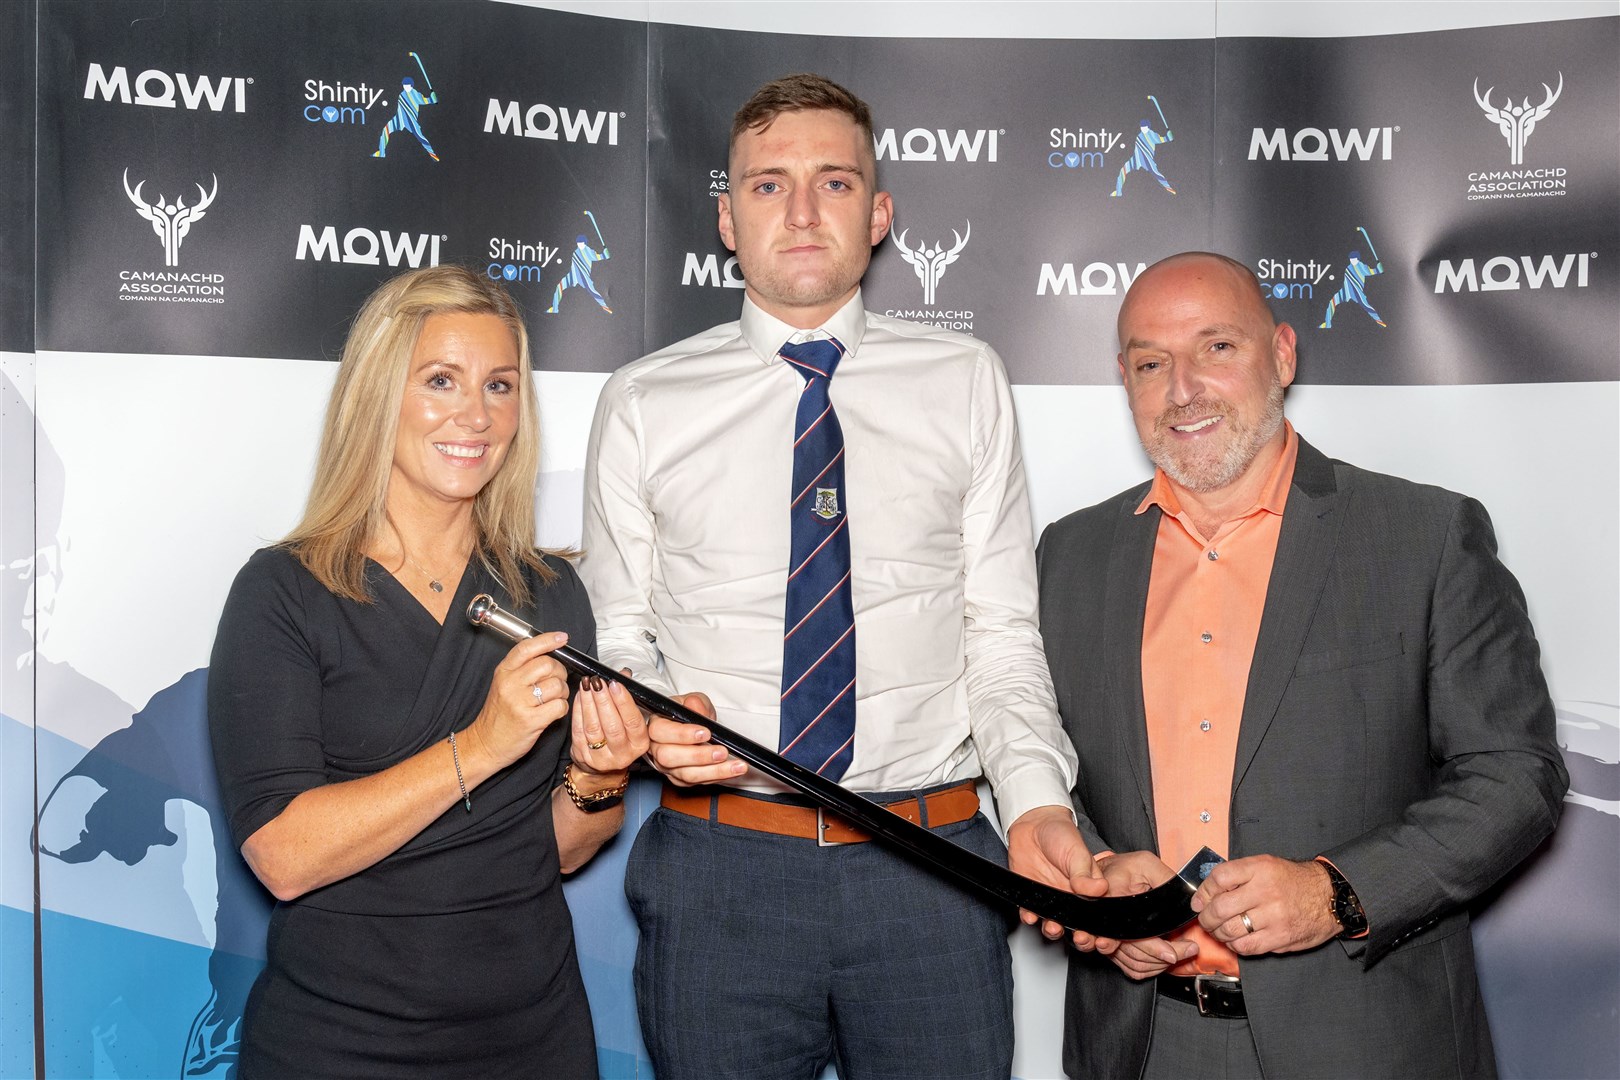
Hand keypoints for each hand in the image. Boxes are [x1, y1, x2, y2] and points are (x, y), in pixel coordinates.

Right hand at [463, 632, 572, 772]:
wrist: (485, 744)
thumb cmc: (498, 714)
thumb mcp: (503, 684)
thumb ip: (522, 668)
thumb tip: (551, 654)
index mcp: (503, 671)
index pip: (527, 648)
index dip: (548, 640)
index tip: (562, 638)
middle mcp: (510, 684)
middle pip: (548, 664)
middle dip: (559, 672)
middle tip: (556, 682)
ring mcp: (520, 702)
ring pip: (557, 685)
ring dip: (562, 692)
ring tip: (553, 699)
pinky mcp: (531, 720)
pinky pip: (560, 705)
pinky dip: (562, 708)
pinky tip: (553, 712)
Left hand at [570, 674, 650, 777]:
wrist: (603, 768)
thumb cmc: (620, 737)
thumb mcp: (631, 720)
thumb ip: (628, 697)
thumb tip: (623, 674)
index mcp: (639, 744)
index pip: (633, 721)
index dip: (624, 702)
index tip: (615, 683)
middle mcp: (622, 754)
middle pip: (612, 725)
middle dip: (603, 700)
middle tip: (597, 681)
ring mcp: (601, 758)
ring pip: (593, 727)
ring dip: (588, 703)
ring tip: (586, 684)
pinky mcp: (583, 757)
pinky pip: (578, 731)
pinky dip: (578, 711)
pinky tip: (579, 696)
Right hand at [644, 691, 747, 785]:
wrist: (694, 727)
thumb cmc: (689, 713)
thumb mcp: (694, 701)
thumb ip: (695, 703)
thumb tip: (696, 708)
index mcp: (657, 726)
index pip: (660, 732)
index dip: (682, 734)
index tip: (705, 733)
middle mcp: (657, 749)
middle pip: (669, 758)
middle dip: (699, 756)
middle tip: (721, 752)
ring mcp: (668, 767)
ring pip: (687, 774)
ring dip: (714, 771)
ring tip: (734, 765)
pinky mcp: (681, 779)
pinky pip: (698, 782)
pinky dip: (718, 777)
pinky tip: (732, 770)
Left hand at [1006, 806, 1106, 944]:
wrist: (1032, 825)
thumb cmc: (1060, 835)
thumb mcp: (1078, 852)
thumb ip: (1085, 873)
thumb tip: (1100, 889)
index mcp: (1088, 889)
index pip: (1097, 914)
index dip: (1100, 929)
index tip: (1099, 936)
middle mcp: (1071, 898)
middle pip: (1078, 926)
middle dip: (1080, 937)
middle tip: (1079, 938)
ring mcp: (1051, 899)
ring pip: (1055, 924)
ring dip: (1054, 930)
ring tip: (1053, 927)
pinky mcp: (1031, 897)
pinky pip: (1031, 913)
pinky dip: (1029, 918)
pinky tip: (1030, 916)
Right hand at [1084, 852, 1189, 967]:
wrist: (1104, 874)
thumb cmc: (1124, 868)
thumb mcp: (1146, 863)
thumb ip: (1164, 878)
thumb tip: (1187, 897)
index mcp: (1113, 904)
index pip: (1134, 936)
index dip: (1155, 948)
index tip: (1173, 954)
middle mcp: (1107, 926)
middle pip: (1138, 954)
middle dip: (1166, 957)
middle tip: (1189, 950)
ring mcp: (1109, 939)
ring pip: (1136, 965)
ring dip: (1159, 964)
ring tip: (1180, 953)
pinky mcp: (1111, 948)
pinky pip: (1131, 968)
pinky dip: (1150, 969)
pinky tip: (1162, 960)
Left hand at [1191, 854, 1338, 955]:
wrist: (1331, 897)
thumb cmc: (1295, 881)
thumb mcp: (1267, 864)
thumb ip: (1239, 874)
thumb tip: (1207, 892)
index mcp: (1260, 869)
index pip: (1220, 877)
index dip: (1203, 891)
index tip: (1199, 900)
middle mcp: (1266, 891)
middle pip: (1220, 907)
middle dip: (1205, 917)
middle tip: (1204, 919)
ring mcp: (1274, 916)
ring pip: (1230, 930)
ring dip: (1218, 933)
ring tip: (1219, 930)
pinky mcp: (1280, 938)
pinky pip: (1246, 947)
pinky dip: (1234, 946)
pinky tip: (1236, 939)